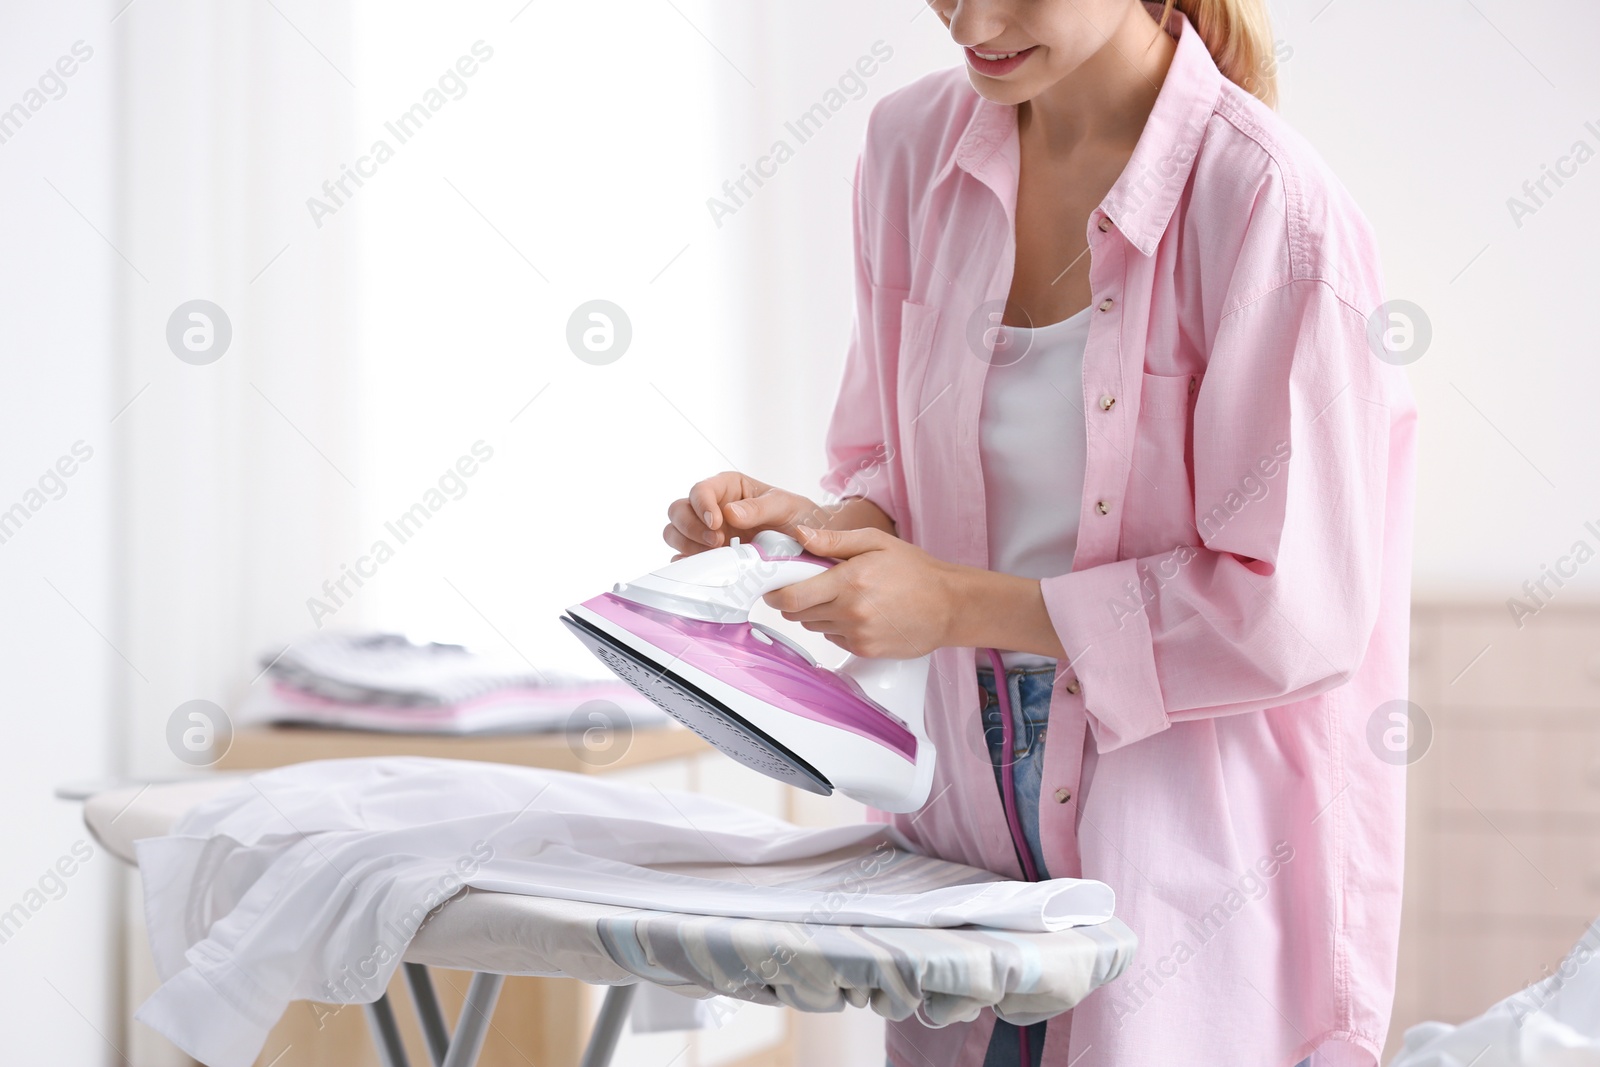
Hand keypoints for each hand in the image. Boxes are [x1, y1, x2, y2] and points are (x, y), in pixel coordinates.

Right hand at [664, 471, 819, 558]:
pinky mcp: (706, 556)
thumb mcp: (784, 505)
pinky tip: (707, 569)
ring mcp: (706, 533)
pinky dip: (689, 565)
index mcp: (726, 487)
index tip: (716, 523)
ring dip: (688, 546)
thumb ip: (758, 507)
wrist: (809, 545)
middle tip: (717, 542)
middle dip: (691, 528)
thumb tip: (729, 513)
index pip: (700, 490)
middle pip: (678, 511)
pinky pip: (683, 559)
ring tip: (715, 555)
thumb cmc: (797, 517)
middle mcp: (711, 508)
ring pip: (674, 534)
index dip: (702, 506)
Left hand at [762, 525, 958, 658]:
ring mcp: (857, 635)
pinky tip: (858, 613)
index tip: (775, 584)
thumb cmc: (916, 571)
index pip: (792, 596)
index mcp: (849, 581)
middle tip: (808, 586)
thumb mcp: (876, 543)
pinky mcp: (864, 650)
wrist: (950, 606)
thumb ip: (834, 541)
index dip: (776, 591)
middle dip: (794, 600)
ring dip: (817, 613)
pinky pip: (834, 639)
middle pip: (797, 614)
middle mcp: (850, 612)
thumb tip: (800, 536)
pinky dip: (837, 627)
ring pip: (814, 627)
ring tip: (842, 597)